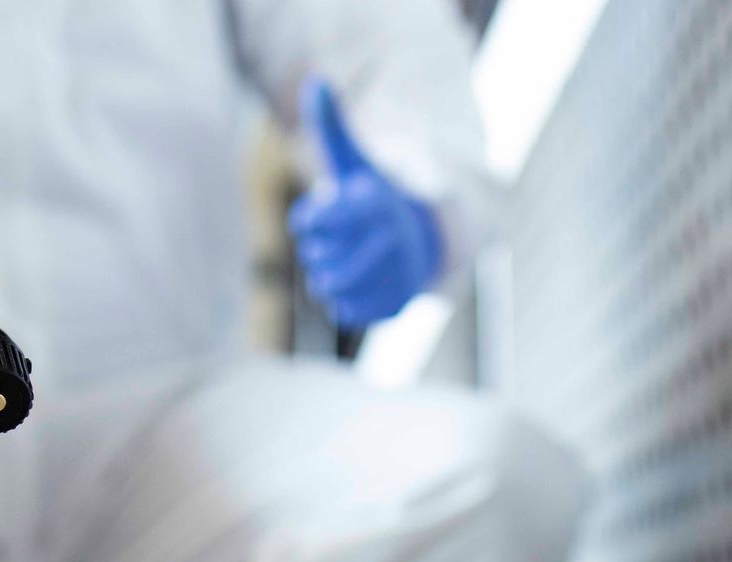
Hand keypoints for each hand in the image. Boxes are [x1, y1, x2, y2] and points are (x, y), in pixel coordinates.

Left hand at [289, 78, 444, 328]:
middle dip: (318, 251)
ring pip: (332, 286)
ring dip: (325, 278)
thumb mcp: (354, 160)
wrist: (422, 238)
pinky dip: (342, 302)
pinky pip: (349, 312)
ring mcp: (395, 272)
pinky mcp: (396, 303)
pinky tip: (350, 286)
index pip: (319, 217)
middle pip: (321, 256)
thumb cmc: (373, 197)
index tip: (311, 217)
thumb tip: (316, 80)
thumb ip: (331, 125)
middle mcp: (390, 236)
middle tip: (325, 245)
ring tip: (333, 268)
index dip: (308, 220)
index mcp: (375, 201)